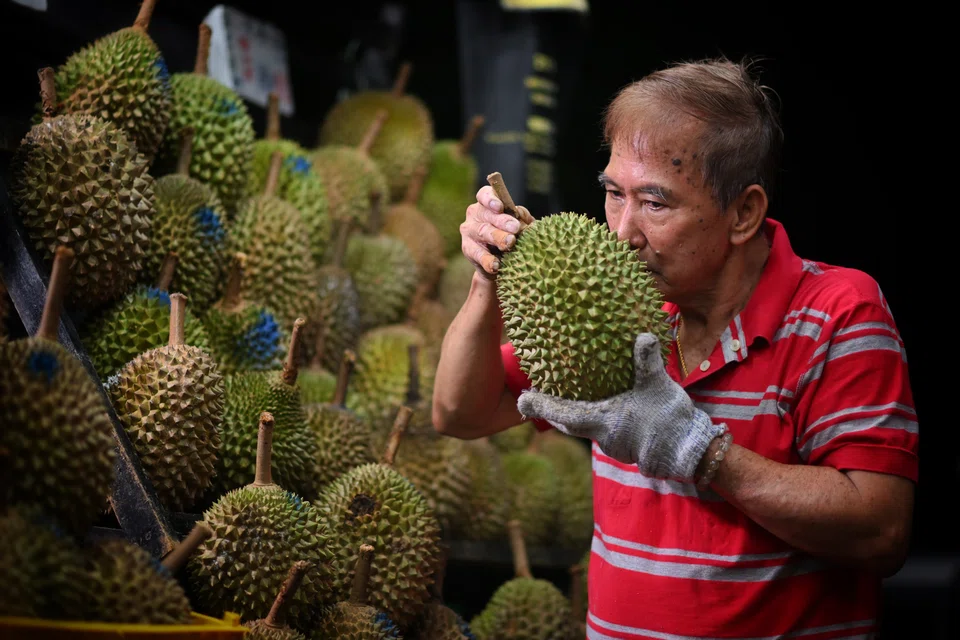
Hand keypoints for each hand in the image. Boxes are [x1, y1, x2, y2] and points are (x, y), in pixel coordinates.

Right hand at [460, 186, 534, 278]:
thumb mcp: (519, 225)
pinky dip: (488, 260)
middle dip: (501, 221)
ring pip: (483, 232)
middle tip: (515, 227)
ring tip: (509, 244)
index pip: (484, 195)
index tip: (500, 207)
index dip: (491, 199)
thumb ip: (522, 218)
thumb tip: (521, 215)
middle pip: (486, 214)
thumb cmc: (511, 235)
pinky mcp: (468, 249)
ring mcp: (469, 232)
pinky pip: (478, 254)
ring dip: (497, 237)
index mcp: (486, 204)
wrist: (501, 263)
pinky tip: (496, 265)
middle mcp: (475, 215)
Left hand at [517, 333, 726, 481]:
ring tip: (556, 398)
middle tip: (530, 398)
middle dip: (548, 411)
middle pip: (567, 423)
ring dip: (568, 415)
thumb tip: (643, 336)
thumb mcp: (659, 386)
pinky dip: (589, 420)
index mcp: (604, 422)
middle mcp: (602, 436)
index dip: (542, 406)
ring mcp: (613, 444)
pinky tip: (593, 408)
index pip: (564, 414)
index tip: (522, 399)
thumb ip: (648, 362)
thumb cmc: (670, 419)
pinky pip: (599, 431)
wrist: (688, 451)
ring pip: (582, 428)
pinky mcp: (623, 446)